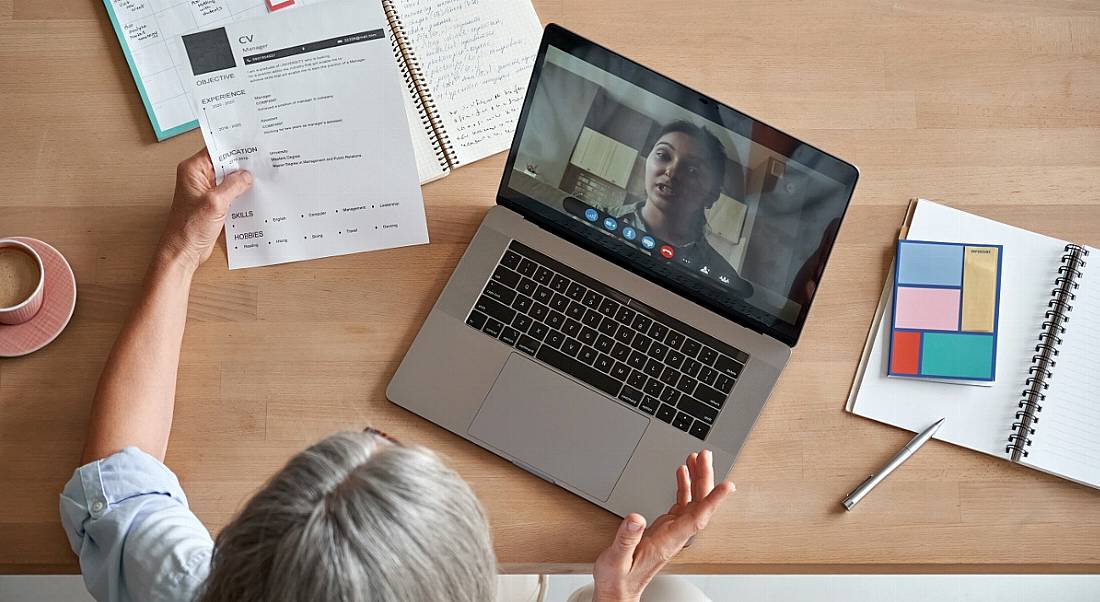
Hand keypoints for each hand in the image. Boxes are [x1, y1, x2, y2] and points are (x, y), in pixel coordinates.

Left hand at [157, 148, 252, 271]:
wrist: (184, 251)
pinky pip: (230, 193)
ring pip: (229, 179)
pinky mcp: (213, 203)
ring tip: (259, 180)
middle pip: (224, 164)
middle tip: (260, 164)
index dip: (234, 148)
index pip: (216, 150)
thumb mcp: (215, 202)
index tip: (252, 147)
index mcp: (192, 170)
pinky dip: (240, 194)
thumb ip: (232, 185)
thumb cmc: (188, 229)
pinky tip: (251, 195)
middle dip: (241, 166)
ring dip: (242, 182)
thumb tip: (246, 175)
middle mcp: (198, 178)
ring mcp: (206, 191)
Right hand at [591, 450, 733, 601]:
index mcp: (667, 542)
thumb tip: (636, 518)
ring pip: (692, 502)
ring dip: (697, 479)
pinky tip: (683, 473)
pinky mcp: (665, 528)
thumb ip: (626, 539)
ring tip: (696, 458)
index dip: (713, 501)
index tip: (728, 486)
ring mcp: (671, 531)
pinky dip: (684, 486)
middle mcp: (674, 536)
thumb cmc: (617, 579)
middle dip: (705, 478)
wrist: (618, 590)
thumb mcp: (616, 559)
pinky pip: (681, 504)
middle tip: (705, 455)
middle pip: (698, 504)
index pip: (697, 519)